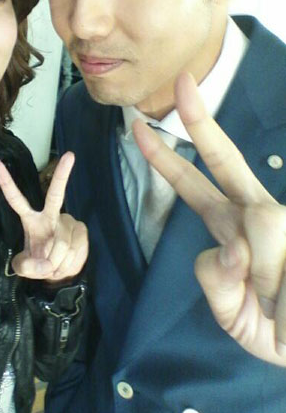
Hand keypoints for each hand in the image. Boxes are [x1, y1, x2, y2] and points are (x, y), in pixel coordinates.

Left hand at [0, 152, 87, 281]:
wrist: (60, 273)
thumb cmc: (37, 262)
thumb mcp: (25, 267)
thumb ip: (26, 267)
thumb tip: (40, 266)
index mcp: (30, 220)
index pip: (16, 200)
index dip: (6, 183)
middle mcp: (49, 216)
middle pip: (55, 195)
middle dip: (62, 175)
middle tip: (70, 155)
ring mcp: (67, 222)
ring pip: (61, 245)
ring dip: (56, 264)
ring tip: (54, 267)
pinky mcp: (80, 229)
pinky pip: (74, 252)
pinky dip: (68, 266)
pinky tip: (66, 264)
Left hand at [132, 72, 285, 365]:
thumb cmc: (274, 329)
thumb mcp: (231, 313)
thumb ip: (218, 280)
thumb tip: (234, 248)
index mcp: (229, 228)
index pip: (193, 185)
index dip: (165, 158)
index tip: (140, 127)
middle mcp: (255, 214)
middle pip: (225, 159)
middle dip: (200, 122)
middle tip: (181, 83)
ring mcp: (283, 219)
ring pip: (256, 220)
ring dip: (261, 273)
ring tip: (273, 306)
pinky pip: (273, 243)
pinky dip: (275, 283)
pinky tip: (282, 302)